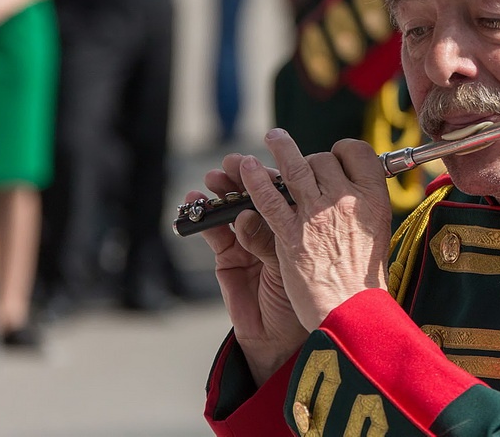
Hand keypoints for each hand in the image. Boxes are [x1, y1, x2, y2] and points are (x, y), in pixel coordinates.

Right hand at [196, 154, 308, 385]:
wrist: (286, 339)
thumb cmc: (305, 297)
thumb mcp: (291, 261)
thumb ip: (268, 238)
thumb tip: (246, 215)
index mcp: (300, 224)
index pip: (285, 192)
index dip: (272, 176)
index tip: (261, 160)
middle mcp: (275, 228)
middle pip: (258, 195)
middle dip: (243, 177)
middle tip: (232, 162)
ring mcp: (249, 242)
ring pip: (234, 209)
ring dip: (222, 193)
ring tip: (211, 179)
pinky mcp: (228, 259)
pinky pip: (215, 234)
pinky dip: (204, 220)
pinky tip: (194, 204)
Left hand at [248, 130, 392, 331]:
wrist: (352, 313)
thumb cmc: (365, 280)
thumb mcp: (378, 234)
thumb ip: (365, 207)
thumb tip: (353, 187)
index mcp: (374, 199)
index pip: (359, 153)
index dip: (343, 151)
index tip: (335, 156)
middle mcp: (346, 200)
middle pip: (323, 160)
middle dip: (310, 159)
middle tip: (302, 167)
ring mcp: (316, 215)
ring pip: (294, 168)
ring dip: (280, 148)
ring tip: (272, 137)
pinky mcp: (290, 234)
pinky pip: (269, 199)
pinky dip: (256, 181)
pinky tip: (248, 168)